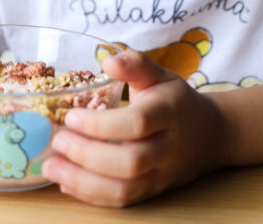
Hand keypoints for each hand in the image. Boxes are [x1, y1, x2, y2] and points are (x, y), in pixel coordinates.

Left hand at [42, 49, 227, 206]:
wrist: (211, 135)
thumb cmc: (176, 101)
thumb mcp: (160, 75)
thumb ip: (135, 64)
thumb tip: (108, 60)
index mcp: (169, 113)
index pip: (138, 123)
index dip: (102, 124)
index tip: (71, 117)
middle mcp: (168, 148)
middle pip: (130, 162)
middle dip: (88, 155)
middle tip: (58, 141)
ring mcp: (161, 175)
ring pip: (125, 190)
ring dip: (83, 182)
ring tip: (51, 167)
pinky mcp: (152, 192)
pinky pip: (122, 202)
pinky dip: (91, 196)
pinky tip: (66, 182)